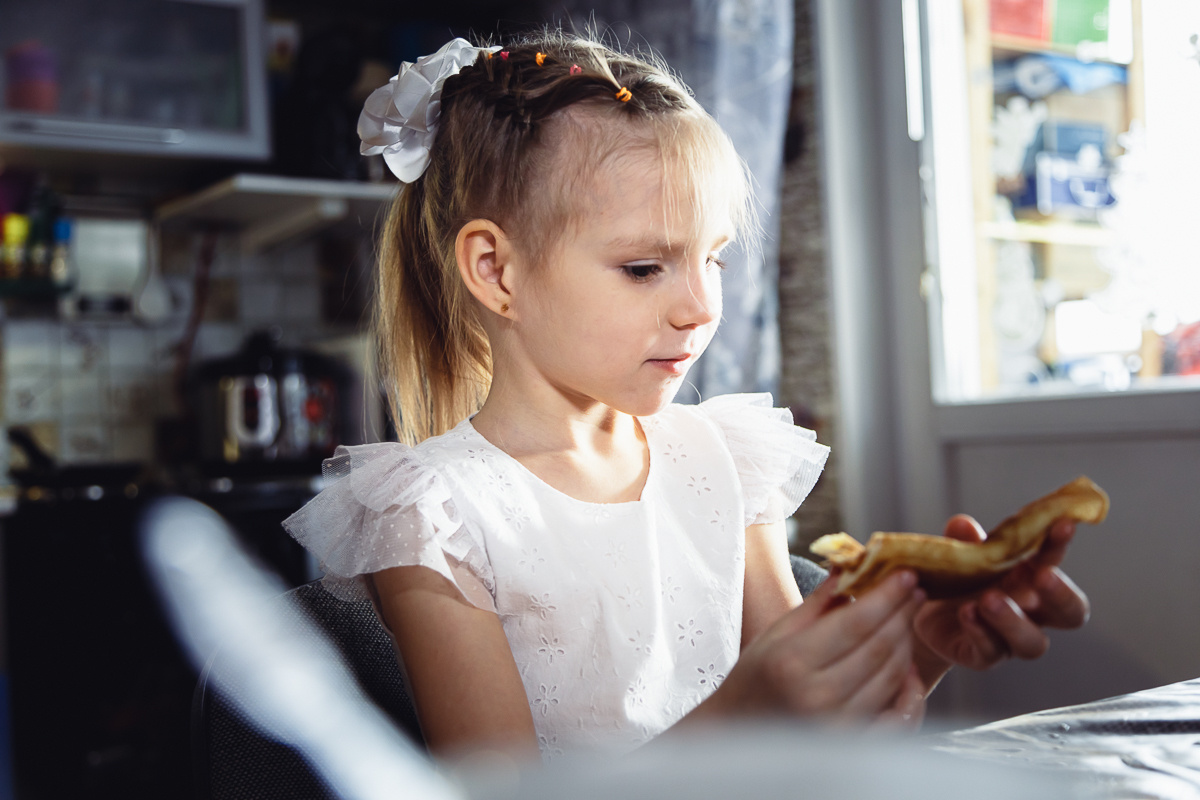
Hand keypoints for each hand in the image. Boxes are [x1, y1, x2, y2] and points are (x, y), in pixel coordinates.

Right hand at [715, 569, 926, 721]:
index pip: (855, 623)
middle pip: (878, 648)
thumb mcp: (776, 634)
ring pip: (891, 677)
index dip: (886, 597)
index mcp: (793, 661)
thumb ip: (817, 603)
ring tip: (905, 621)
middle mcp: (817, 696)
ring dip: (905, 645)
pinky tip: (909, 670)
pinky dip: (909, 693)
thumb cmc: (754, 677)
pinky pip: (897, 718)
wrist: (736, 730)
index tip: (906, 575)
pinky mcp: (850, 746)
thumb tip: (850, 566)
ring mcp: (836, 726)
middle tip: (915, 592)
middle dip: (902, 615)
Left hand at [912, 515, 1089, 678]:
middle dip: (1061, 594)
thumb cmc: (956, 579)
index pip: (1055, 562)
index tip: (1062, 524)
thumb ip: (964, 540)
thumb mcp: (960, 555)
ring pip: (1032, 641)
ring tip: (989, 599)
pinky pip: (989, 651)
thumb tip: (963, 524)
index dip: (1061, 544)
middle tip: (1044, 576)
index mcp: (1032, 579)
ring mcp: (1011, 640)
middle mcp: (1032, 613)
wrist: (922, 611)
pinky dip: (979, 631)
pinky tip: (966, 613)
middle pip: (1071, 613)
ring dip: (1013, 619)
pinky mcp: (983, 657)